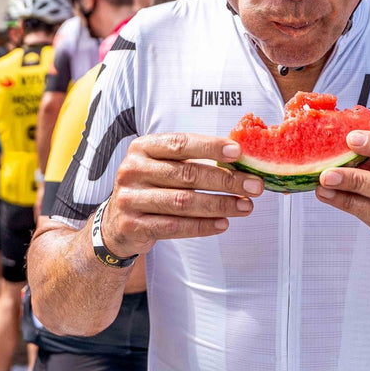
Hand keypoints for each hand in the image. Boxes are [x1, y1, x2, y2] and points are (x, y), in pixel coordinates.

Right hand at [101, 133, 262, 256]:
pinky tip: (223, 224)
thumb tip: (238, 160)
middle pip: (187, 174)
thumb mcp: (162, 166)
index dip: (211, 147)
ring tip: (245, 206)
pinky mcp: (133, 226)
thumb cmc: (151, 188)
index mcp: (143, 148)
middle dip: (226, 180)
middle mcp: (133, 170)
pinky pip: (174, 227)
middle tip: (254, 186)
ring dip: (219, 204)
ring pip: (183, 202)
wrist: (115, 224)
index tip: (239, 153)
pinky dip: (202, 226)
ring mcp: (130, 199)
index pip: (180, 143)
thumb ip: (191, 160)